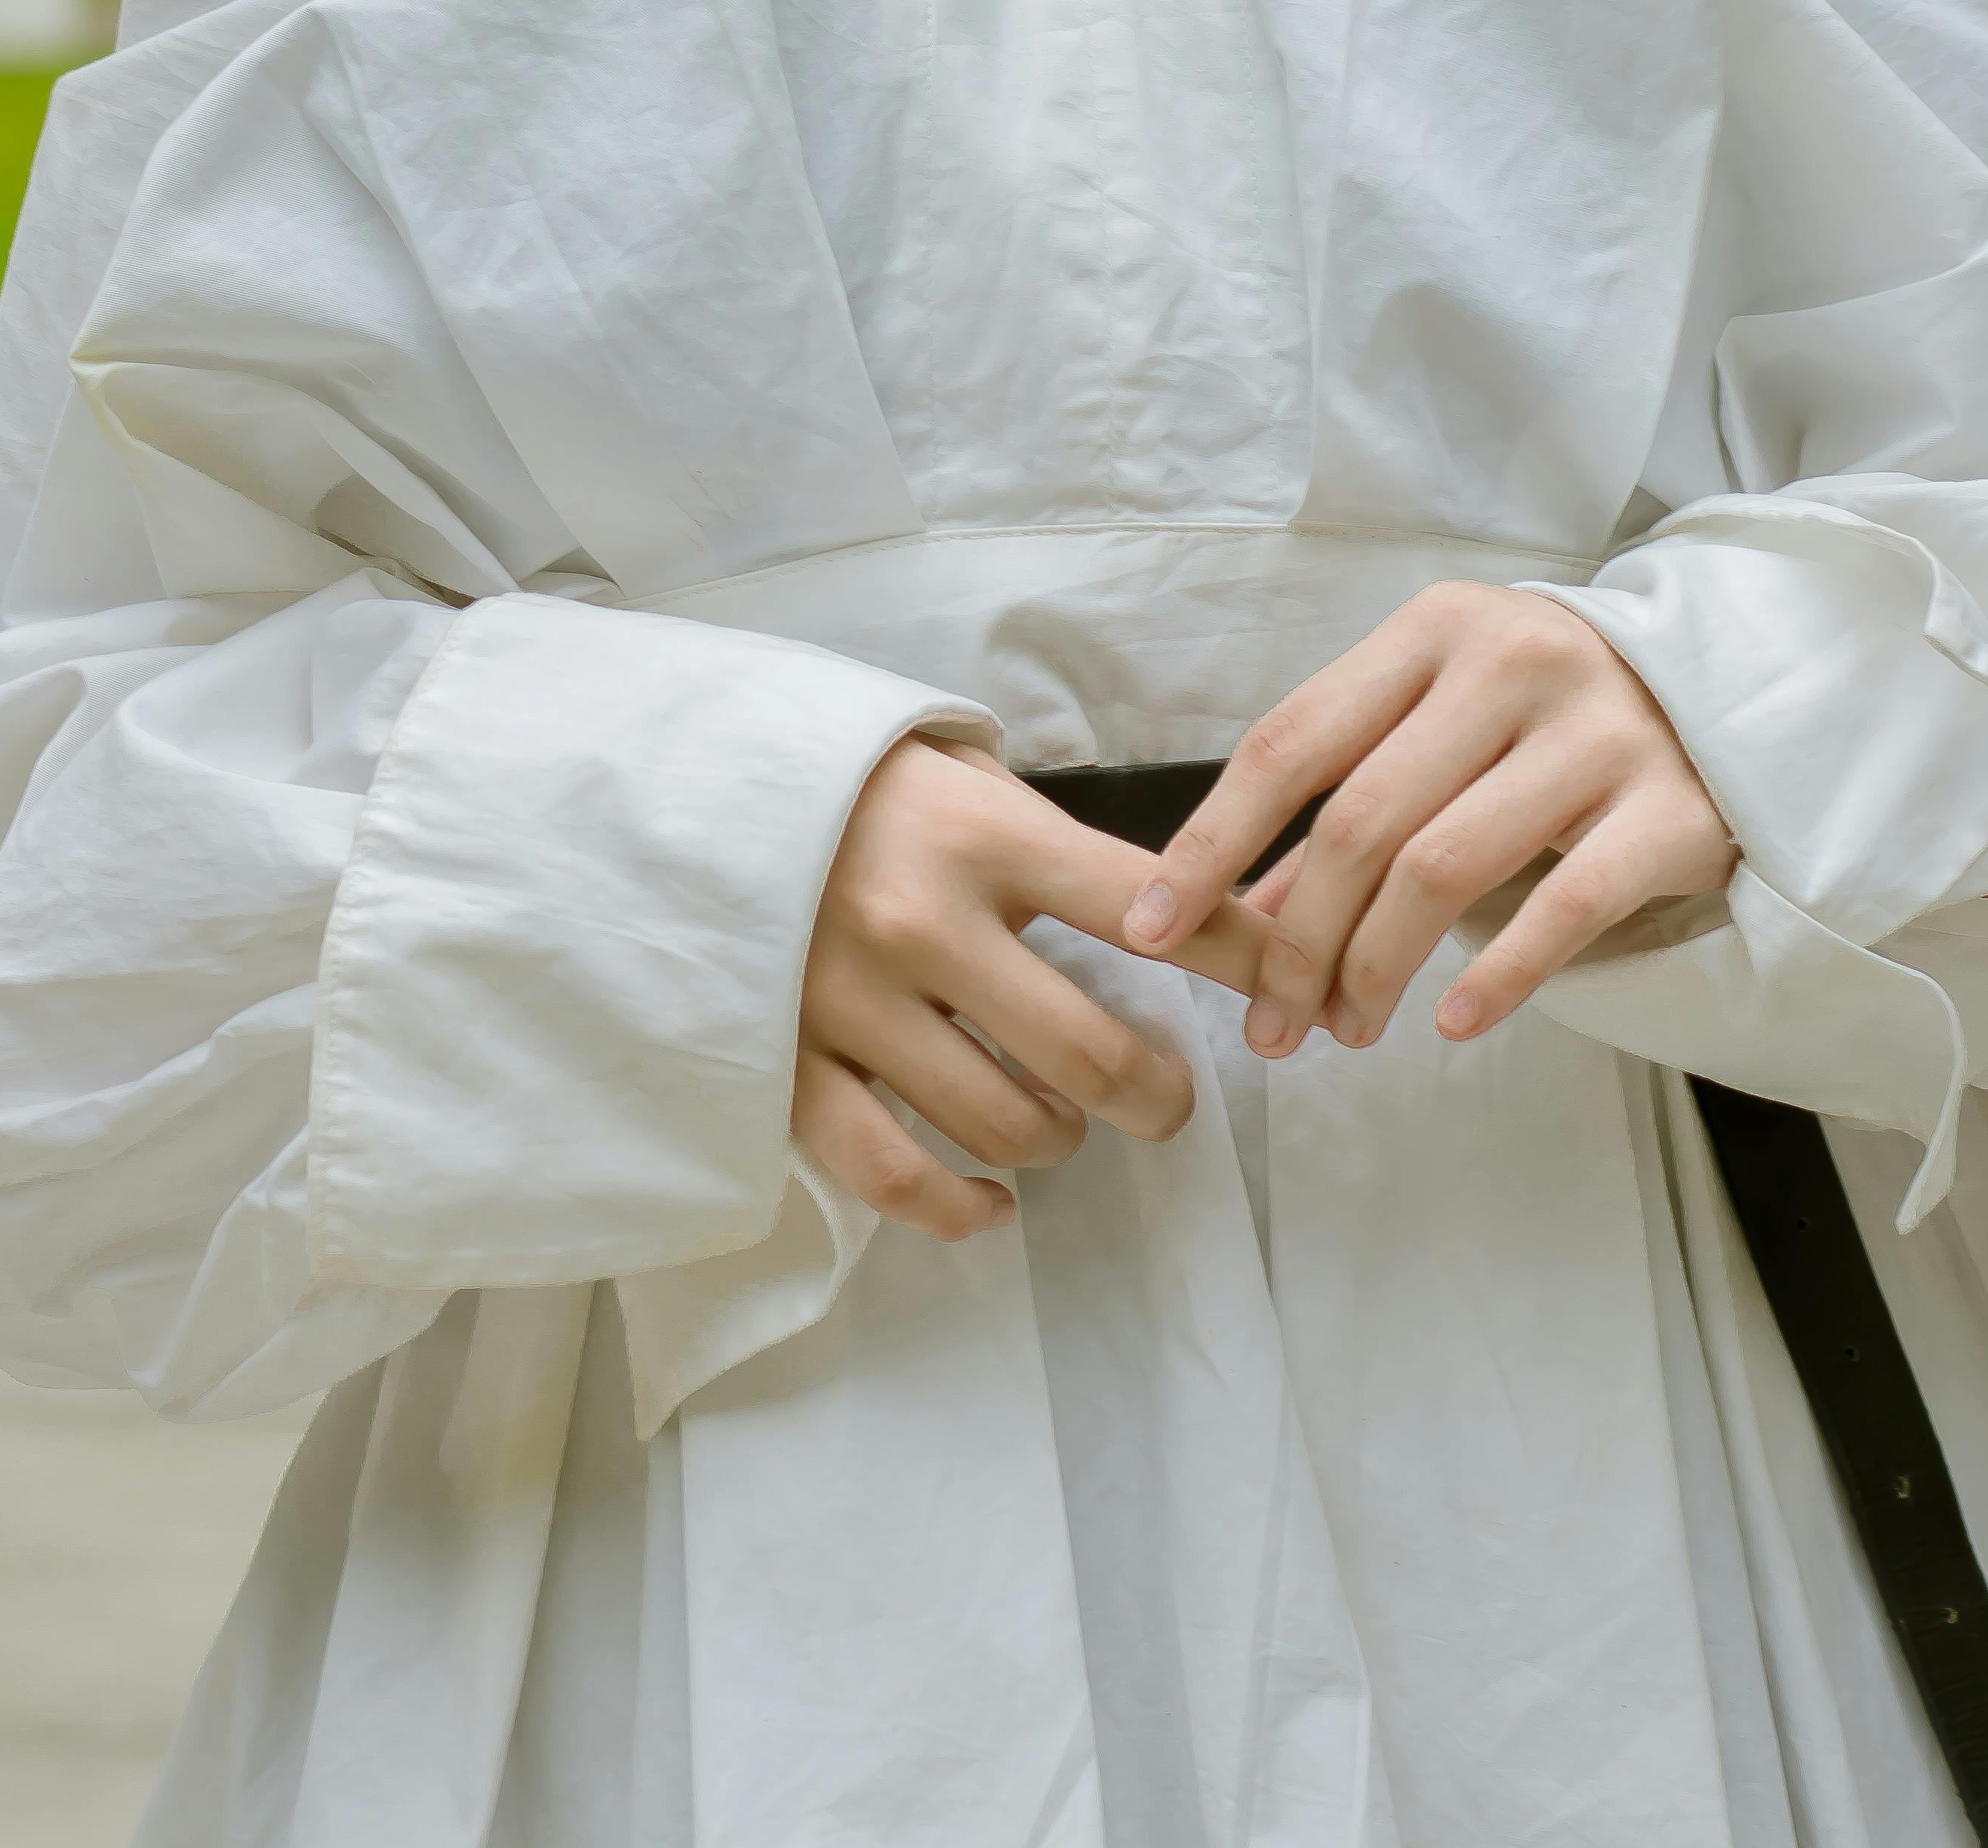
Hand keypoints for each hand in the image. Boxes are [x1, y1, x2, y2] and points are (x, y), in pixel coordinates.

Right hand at [795, 739, 1272, 1242]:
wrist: (695, 788)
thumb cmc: (858, 786)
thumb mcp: (964, 779)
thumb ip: (1051, 848)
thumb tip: (1171, 913)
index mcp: (983, 835)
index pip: (1146, 906)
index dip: (1240, 955)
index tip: (1292, 988)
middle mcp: (926, 921)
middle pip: (1087, 1052)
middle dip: (1156, 1093)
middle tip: (1169, 1099)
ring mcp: (855, 1002)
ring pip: (1002, 1123)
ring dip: (1058, 1138)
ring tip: (1063, 1122)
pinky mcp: (791, 1068)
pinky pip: (894, 1174)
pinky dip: (959, 1207)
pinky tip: (991, 1204)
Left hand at [1122, 583, 1733, 1054]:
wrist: (1725, 691)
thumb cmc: (1543, 718)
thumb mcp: (1437, 725)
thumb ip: (1345, 809)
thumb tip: (1236, 918)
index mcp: (1433, 630)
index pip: (1292, 740)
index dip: (1213, 842)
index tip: (1155, 928)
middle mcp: (1512, 663)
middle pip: (1363, 820)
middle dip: (1297, 941)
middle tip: (1273, 1025)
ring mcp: (1597, 731)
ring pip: (1446, 868)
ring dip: (1376, 969)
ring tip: (1348, 1030)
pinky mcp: (1670, 809)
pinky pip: (1565, 907)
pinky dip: (1497, 977)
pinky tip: (1453, 1024)